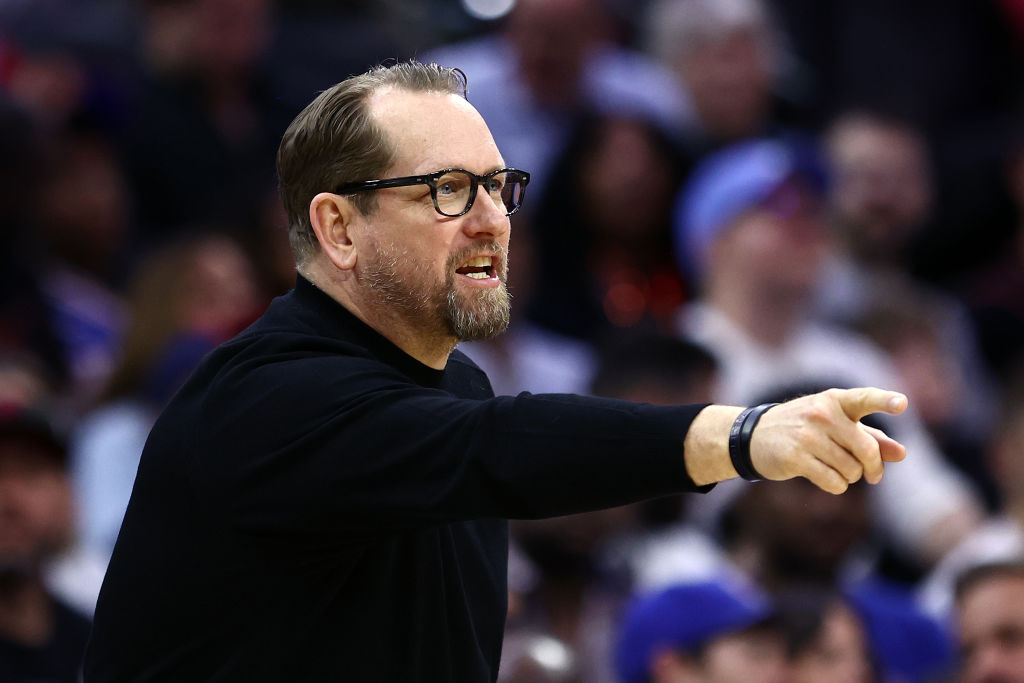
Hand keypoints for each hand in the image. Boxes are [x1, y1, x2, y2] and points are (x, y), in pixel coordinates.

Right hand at [749, 387, 907, 493]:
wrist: (754, 436)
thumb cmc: (804, 429)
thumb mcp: (836, 425)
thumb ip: (871, 438)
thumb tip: (902, 454)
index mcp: (835, 400)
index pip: (864, 399)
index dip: (885, 401)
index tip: (902, 404)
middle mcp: (822, 414)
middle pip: (867, 450)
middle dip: (874, 468)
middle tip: (873, 476)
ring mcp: (807, 435)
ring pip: (852, 470)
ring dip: (851, 477)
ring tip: (836, 469)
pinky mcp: (795, 457)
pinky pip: (834, 482)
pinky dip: (836, 485)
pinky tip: (824, 477)